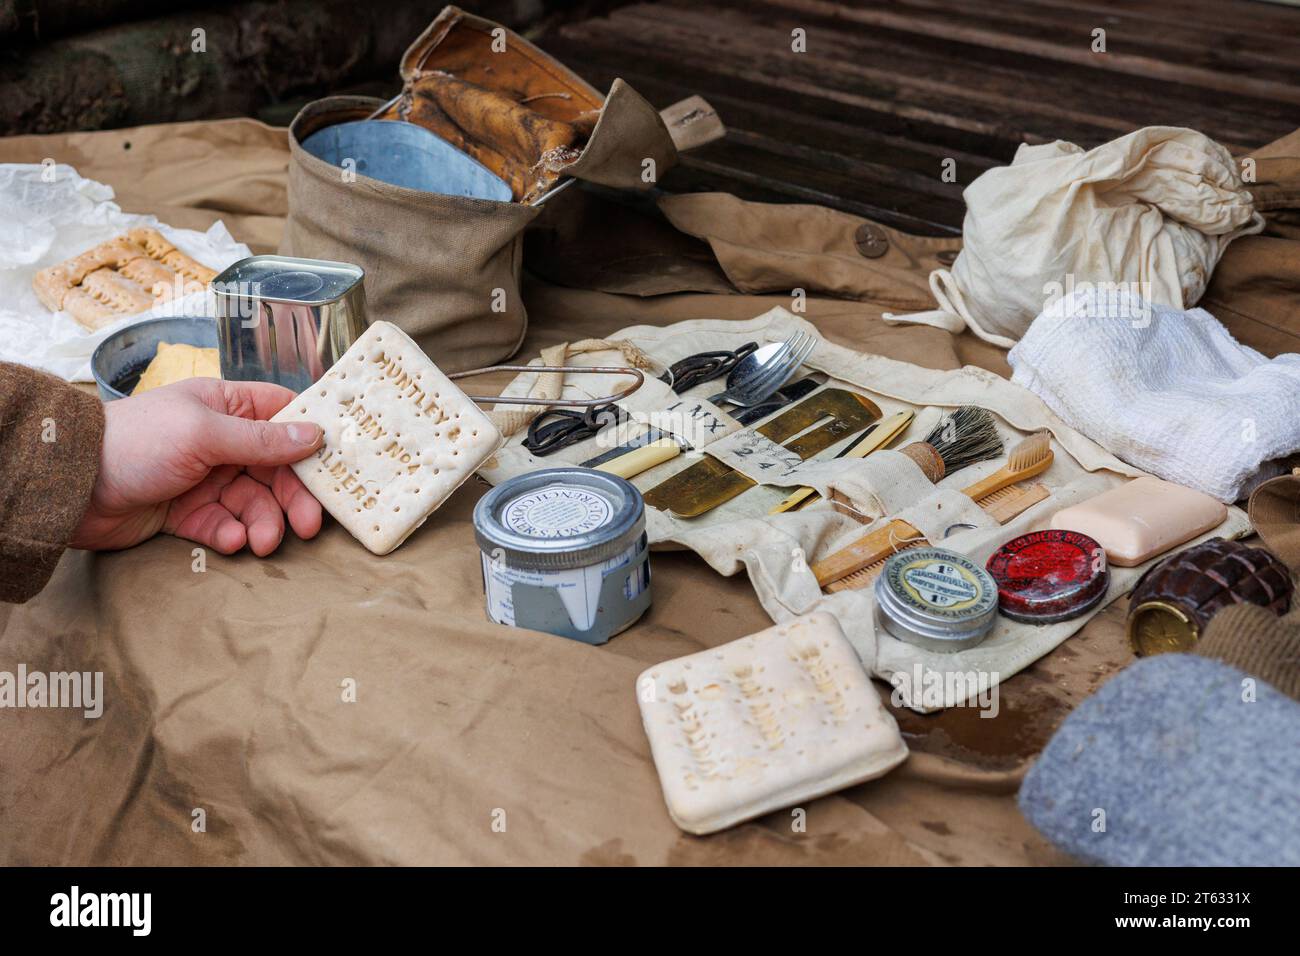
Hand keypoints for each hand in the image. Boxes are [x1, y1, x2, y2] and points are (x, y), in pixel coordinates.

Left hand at [72, 378, 324, 555]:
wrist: (73, 487)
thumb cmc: (137, 442)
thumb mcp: (204, 434)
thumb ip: (262, 439)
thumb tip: (316, 434)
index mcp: (227, 408)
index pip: (285, 417)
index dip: (313, 440)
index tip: (339, 465)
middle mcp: (222, 442)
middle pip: (279, 470)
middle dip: (294, 498)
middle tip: (309, 525)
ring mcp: (207, 479)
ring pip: (256, 503)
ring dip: (265, 523)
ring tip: (262, 542)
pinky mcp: (190, 514)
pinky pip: (226, 526)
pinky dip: (233, 536)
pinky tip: (231, 540)